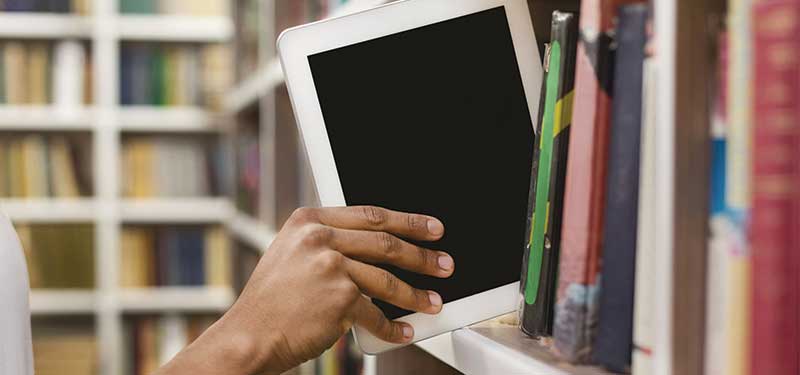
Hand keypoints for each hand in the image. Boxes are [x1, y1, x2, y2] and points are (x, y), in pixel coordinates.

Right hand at [156, 206, 453, 374]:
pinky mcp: (339, 298)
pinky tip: (403, 331)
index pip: (370, 215)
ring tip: (432, 302)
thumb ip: (327, 242)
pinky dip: (392, 326)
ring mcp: (330, 266)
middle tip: (444, 263)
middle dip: (422, 255)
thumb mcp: (291, 254)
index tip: (431, 228)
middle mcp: (319, 237)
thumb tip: (375, 245)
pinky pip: (375, 313)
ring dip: (415, 294)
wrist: (249, 335)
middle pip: (386, 242)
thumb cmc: (271, 301)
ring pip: (387, 279)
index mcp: (309, 220)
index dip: (408, 221)